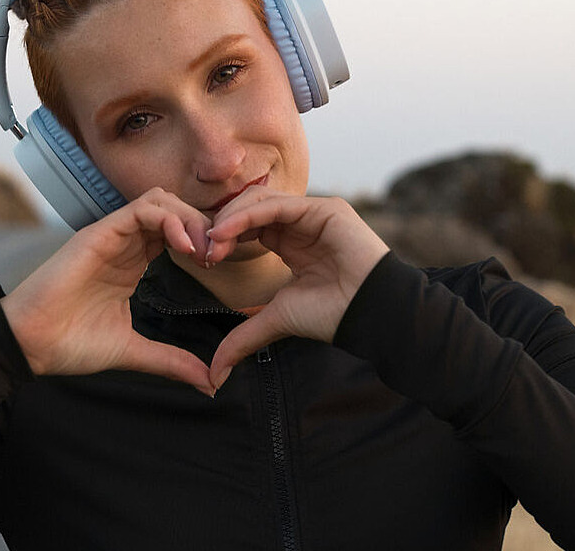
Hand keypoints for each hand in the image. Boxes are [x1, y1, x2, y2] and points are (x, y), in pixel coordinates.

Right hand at [1, 188, 215, 394]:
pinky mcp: (100, 234)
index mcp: (133, 263)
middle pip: (175, 210)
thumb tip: (210, 383)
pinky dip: (169, 220)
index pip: (177, 232)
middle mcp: (124, 244)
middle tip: (218, 257)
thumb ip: (171, 361)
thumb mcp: (133, 351)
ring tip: (203, 251)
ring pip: (161, 200)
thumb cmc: (70, 344)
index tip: (220, 268)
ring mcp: (112, 236)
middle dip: (204, 227)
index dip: (204, 242)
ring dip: (190, 219)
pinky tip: (183, 247)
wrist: (29, 344)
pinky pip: (142, 208)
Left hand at [201, 186, 391, 388]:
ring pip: (261, 200)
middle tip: (205, 252)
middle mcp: (302, 223)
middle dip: (223, 226)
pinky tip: (226, 232)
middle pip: (251, 207)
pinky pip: (278, 204)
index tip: (206, 261)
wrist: (369, 316)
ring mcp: (315, 213)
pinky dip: (247, 215)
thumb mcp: (277, 320)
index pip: (249, 225)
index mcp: (293, 243)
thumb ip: (244, 337)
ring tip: (213, 242)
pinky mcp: (326, 210)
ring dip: (230, 218)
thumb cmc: (332, 316)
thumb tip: (215, 374)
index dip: (224, 237)